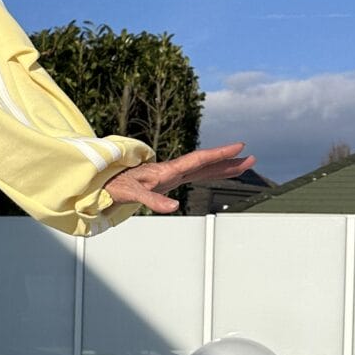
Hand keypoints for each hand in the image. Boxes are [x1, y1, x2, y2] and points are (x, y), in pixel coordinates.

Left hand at [103, 141, 254, 214]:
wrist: (104, 182)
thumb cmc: (116, 186)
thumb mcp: (133, 195)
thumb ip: (153, 201)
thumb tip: (175, 207)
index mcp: (166, 171)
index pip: (198, 159)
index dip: (219, 154)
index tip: (238, 146)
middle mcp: (171, 170)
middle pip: (205, 163)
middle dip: (228, 161)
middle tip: (250, 158)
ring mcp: (171, 175)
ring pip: (202, 169)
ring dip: (222, 167)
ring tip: (243, 164)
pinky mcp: (167, 180)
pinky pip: (194, 175)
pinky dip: (209, 173)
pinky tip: (217, 174)